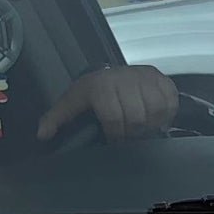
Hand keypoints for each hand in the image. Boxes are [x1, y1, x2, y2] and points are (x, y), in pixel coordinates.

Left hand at [39, 64, 180, 143]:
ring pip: (156, 110)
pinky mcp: (161, 78)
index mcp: (101, 86)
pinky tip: (155, 117)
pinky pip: (171, 101)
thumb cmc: (92, 92)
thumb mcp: (71, 102)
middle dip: (133, 132)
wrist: (110, 72)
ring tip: (141, 127)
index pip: (114, 118)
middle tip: (129, 136)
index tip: (115, 141)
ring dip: (151, 124)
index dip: (116, 135)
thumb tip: (42, 135)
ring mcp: (145, 77)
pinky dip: (166, 113)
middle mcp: (124, 78)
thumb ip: (56, 119)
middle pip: (137, 117)